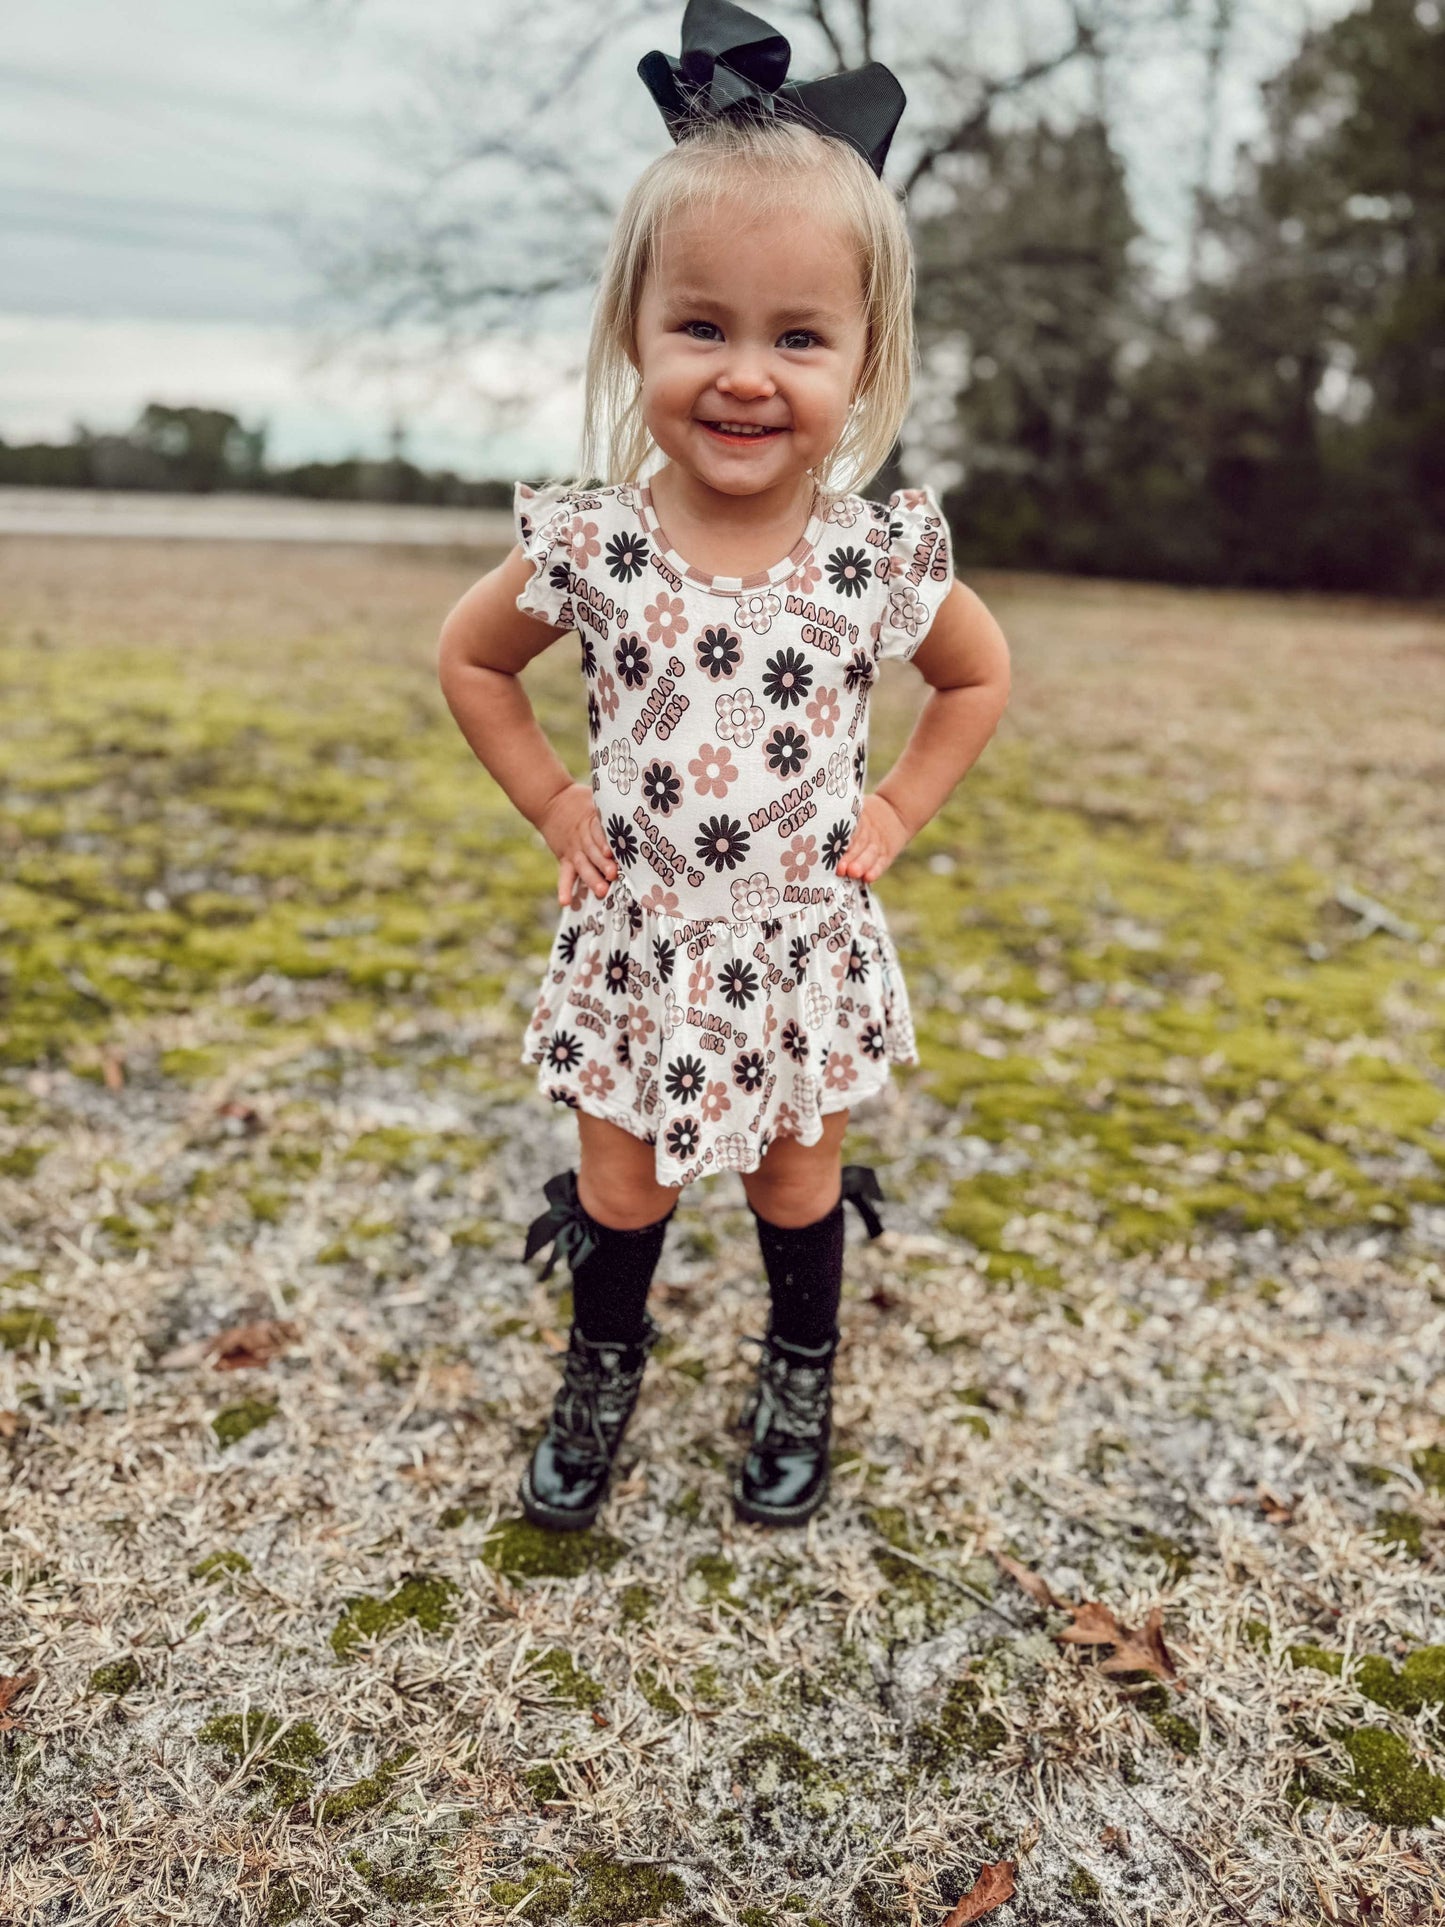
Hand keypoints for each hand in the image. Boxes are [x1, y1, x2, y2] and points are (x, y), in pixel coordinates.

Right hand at [537, 782, 617, 906]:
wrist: (551, 803)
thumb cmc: (582, 802)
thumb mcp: (597, 799)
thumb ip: (613, 808)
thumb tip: (638, 806)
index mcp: (591, 821)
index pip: (598, 831)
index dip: (605, 841)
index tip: (612, 851)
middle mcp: (582, 838)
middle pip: (593, 851)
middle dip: (603, 864)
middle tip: (613, 874)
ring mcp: (573, 851)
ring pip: (583, 866)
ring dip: (592, 879)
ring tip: (601, 890)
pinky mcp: (565, 860)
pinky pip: (564, 876)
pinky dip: (564, 889)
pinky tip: (565, 902)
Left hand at [837, 792, 910, 885]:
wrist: (895, 812)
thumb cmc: (862, 817)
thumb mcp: (855, 810)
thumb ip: (839, 820)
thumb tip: (808, 829)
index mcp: (857, 817)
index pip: (851, 825)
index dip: (843, 837)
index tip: (831, 848)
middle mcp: (869, 829)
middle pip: (860, 841)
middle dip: (850, 855)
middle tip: (840, 868)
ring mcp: (878, 842)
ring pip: (871, 853)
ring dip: (862, 864)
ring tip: (853, 873)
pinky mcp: (887, 853)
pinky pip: (882, 862)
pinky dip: (876, 870)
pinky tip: (868, 878)